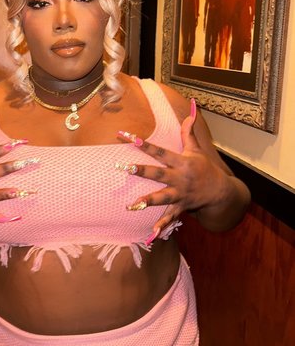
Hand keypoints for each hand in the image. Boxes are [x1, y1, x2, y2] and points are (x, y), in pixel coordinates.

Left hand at [118, 101, 228, 234]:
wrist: (221, 192)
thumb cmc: (205, 168)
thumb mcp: (196, 150)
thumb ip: (188, 132)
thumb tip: (191, 111)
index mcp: (182, 162)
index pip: (160, 151)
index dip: (145, 144)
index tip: (130, 138)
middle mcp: (180, 178)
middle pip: (158, 173)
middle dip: (141, 171)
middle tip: (124, 167)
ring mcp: (180, 194)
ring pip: (162, 197)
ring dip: (148, 202)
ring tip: (132, 205)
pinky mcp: (181, 207)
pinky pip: (170, 217)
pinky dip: (162, 226)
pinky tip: (152, 234)